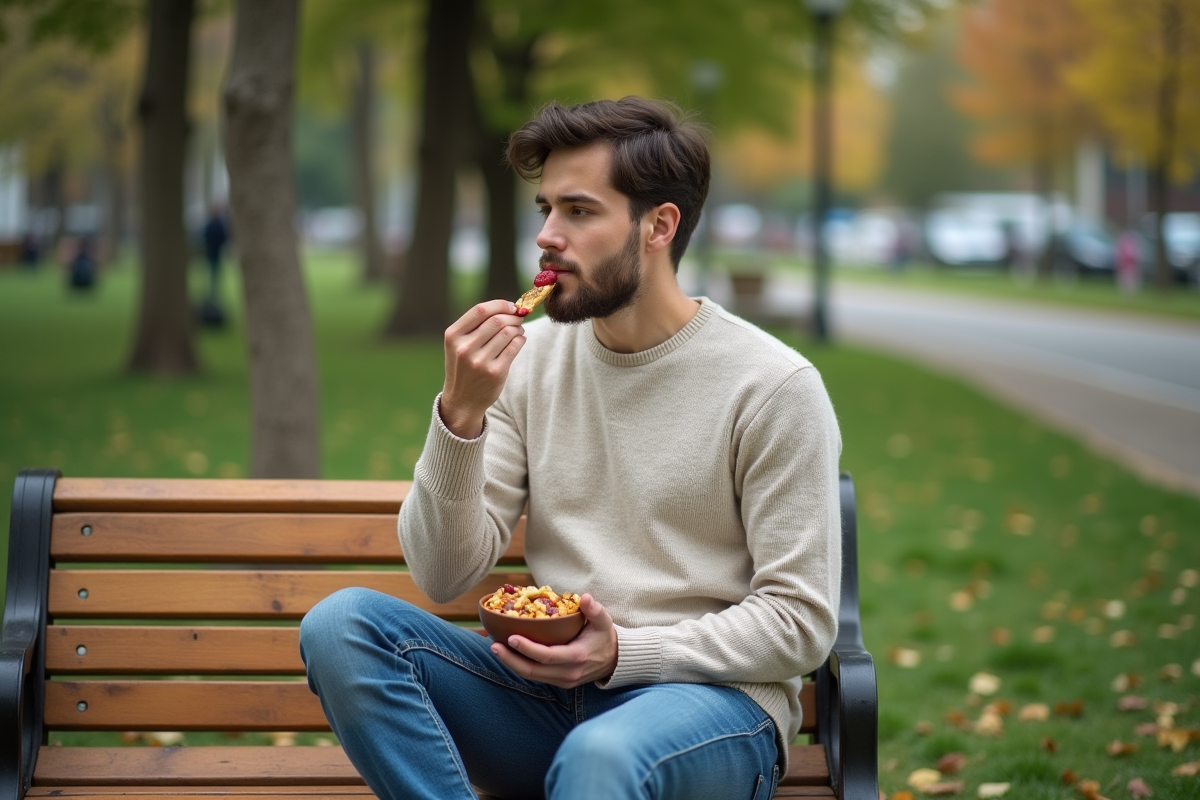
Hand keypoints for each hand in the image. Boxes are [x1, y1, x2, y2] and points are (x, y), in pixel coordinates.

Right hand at [440, 300, 526, 438]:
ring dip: (518, 328)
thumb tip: (509, 307)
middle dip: (512, 316)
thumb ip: (476, 325)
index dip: (500, 305)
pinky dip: (521, 339)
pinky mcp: (495, 372)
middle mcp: (464, 348)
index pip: (480, 310)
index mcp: (453, 336)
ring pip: (508, 333)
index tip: (511, 305)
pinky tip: (519, 340)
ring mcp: (480, 362)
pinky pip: (514, 347)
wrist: (462, 400)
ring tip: (517, 331)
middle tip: (518, 318)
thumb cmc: (463, 367)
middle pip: (497, 320)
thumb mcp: (458, 345)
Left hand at [489, 594, 618, 688]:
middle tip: (493, 645)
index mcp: (576, 658)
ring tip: (495, 648)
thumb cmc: (605, 637)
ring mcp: (563, 681)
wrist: (615, 661)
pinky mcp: (559, 683)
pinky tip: (508, 654)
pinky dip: (520, 666)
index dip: (527, 649)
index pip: (546, 656)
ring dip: (511, 664)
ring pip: (531, 676)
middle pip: (532, 671)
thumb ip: (595, 610)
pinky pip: (536, 676)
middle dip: (510, 660)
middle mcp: (567, 674)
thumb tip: (585, 597)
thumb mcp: (604, 621)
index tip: (510, 637)